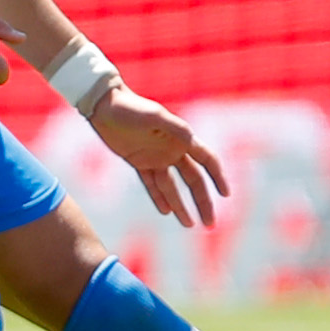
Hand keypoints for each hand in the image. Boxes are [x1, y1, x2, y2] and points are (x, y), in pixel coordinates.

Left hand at [86, 84, 230, 229]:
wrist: (104, 106)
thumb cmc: (130, 107)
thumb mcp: (153, 116)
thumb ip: (173, 127)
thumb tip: (192, 140)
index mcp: (181, 138)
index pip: (207, 160)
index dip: (218, 177)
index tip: (225, 195)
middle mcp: (172, 150)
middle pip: (193, 180)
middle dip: (202, 201)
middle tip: (209, 223)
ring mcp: (155, 157)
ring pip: (172, 187)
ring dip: (181, 206)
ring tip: (189, 224)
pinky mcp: (138, 162)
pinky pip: (151, 184)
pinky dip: (159, 198)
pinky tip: (166, 212)